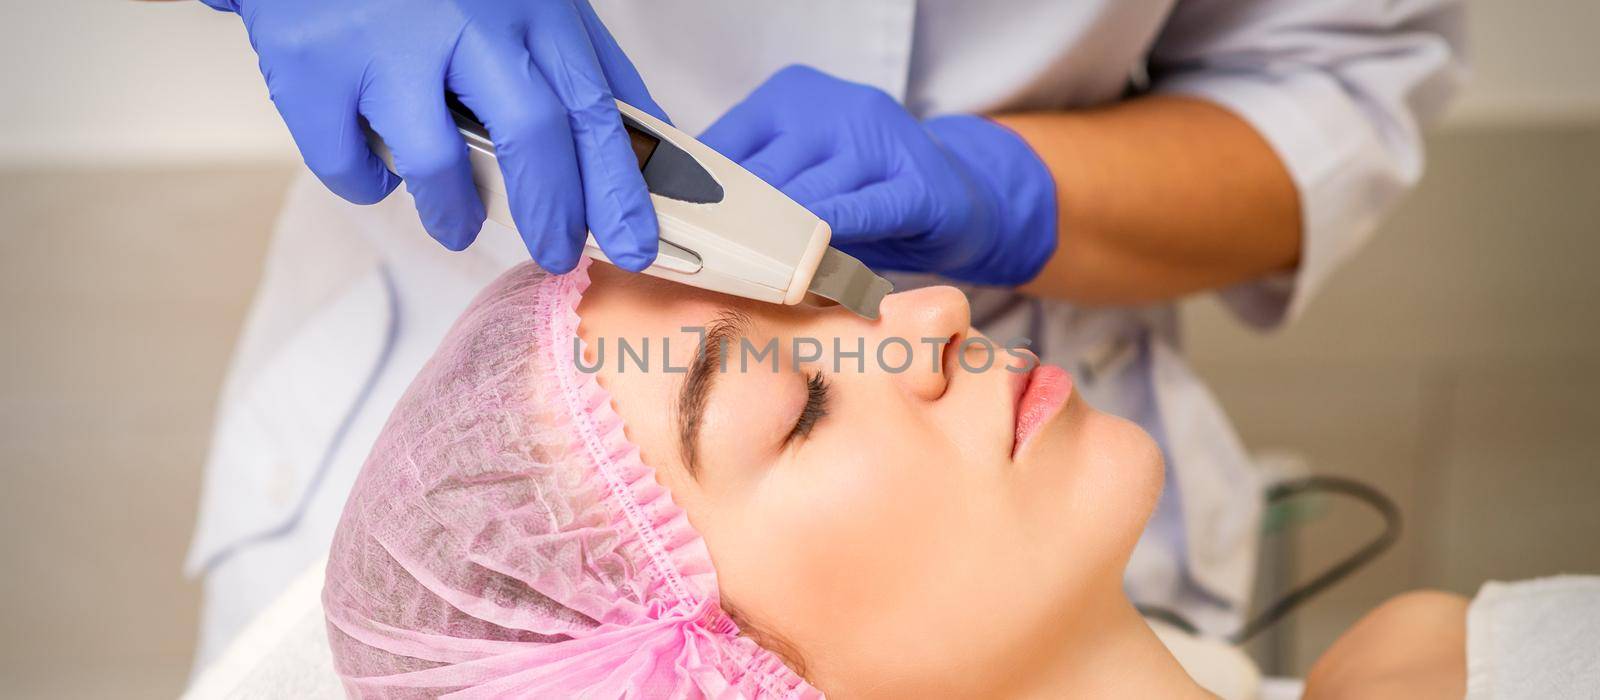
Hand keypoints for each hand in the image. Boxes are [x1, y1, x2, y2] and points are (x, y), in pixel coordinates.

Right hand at [202, 0, 664, 271]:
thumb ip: (584, 62)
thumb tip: (650, 138)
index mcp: (530, 3)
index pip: (594, 109)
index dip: (618, 188)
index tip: (634, 244)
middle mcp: (465, 18)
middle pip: (532, 137)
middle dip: (553, 214)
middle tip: (557, 251)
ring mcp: (387, 43)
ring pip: (438, 163)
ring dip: (455, 214)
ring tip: (458, 224)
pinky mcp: (314, 67)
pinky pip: (351, 164)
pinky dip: (369, 185)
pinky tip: (382, 173)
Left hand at [699, 65, 1056, 285]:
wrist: (962, 196)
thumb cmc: (866, 192)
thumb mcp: (802, 174)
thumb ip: (751, 186)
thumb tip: (679, 220)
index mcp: (793, 96)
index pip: (728, 142)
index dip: (699, 193)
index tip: (672, 230)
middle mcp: (835, 107)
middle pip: (763, 173)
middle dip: (733, 225)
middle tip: (701, 266)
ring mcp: (881, 139)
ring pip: (808, 196)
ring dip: (776, 244)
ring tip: (745, 277)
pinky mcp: (919, 183)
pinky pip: (863, 212)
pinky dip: (832, 241)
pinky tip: (810, 265)